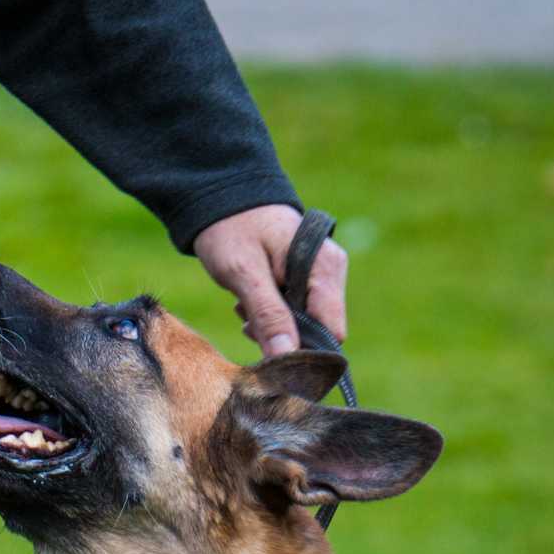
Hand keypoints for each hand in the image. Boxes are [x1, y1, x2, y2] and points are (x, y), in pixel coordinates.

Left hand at [193, 203, 348, 355]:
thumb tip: (286, 356)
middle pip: (318, 330)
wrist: (222, 198)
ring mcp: (321, 275)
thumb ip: (267, 314)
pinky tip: (248, 300)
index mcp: (324, 268)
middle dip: (281, 336)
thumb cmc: (231, 228)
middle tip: (247, 319)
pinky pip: (295, 311)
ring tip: (243, 304)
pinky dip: (270, 314)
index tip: (267, 349)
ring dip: (271, 325)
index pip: (331, 331)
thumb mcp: (244, 273)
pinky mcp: (306, 279)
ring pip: (303, 324)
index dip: (303, 350)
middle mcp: (331, 272)